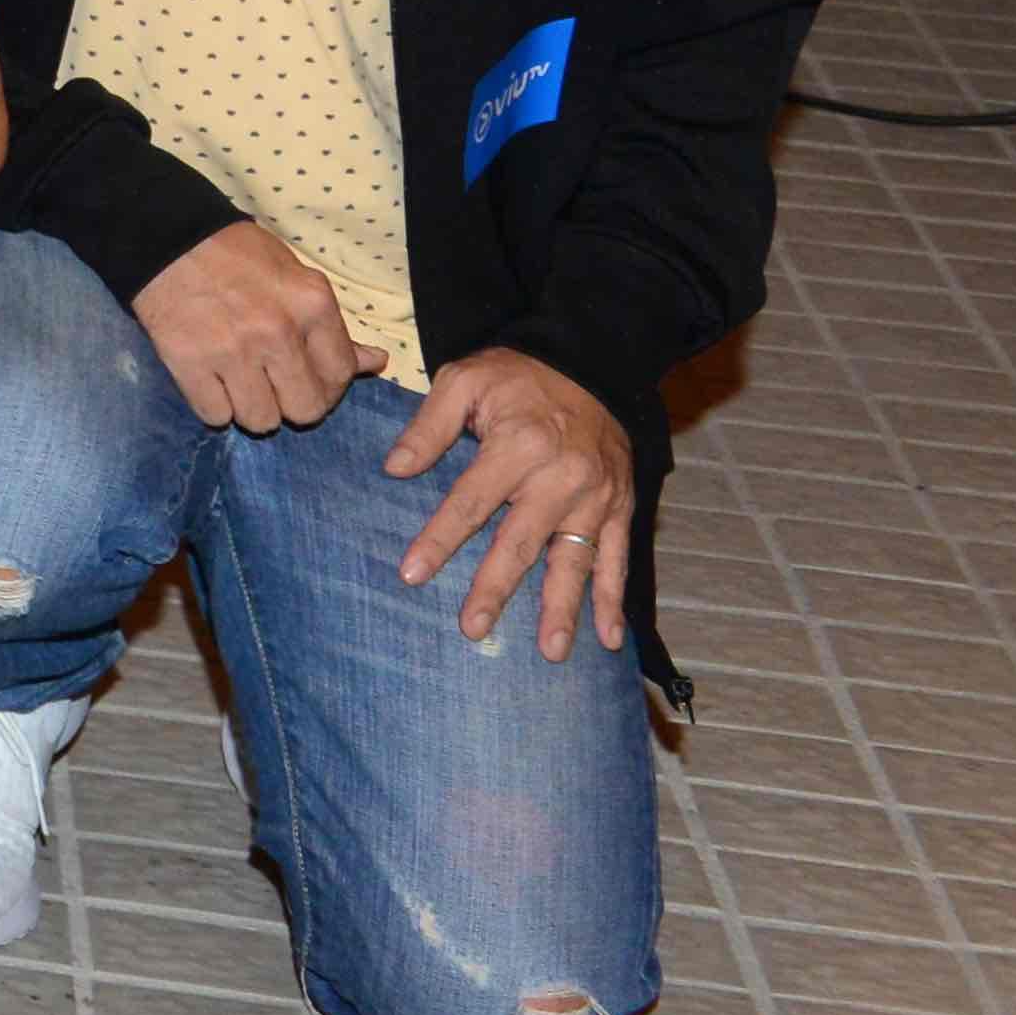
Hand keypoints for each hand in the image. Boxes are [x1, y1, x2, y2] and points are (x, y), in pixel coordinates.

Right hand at [135, 220, 363, 434]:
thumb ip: (332, 327)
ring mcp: (231, 350)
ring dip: (250, 408)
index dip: (326, 387)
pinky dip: (213, 405)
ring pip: (261, 420)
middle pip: (305, 410)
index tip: (305, 378)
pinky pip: (214, 415)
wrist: (164, 236)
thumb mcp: (295, 277)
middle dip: (291, 405)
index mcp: (311, 305)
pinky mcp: (188, 362)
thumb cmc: (236, 254)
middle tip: (272, 387)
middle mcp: (277, 332)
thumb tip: (376, 363)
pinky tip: (209, 380)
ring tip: (238, 383)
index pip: (339, 376)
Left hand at [380, 347, 637, 655]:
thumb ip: (428, 425)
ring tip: (548, 651)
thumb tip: (394, 469)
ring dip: (561, 609)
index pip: (470, 503)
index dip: (439, 540)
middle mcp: (563, 478)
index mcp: (519, 446)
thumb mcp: (464, 379)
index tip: (411, 574)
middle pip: (522, 543)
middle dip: (495, 589)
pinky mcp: (621, 507)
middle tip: (472, 628)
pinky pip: (618, 559)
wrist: (591, 363)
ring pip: (574, 562)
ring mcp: (596, 497)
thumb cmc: (518, 375)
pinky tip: (610, 637)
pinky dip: (614, 600)